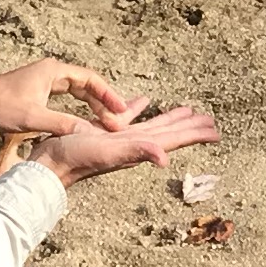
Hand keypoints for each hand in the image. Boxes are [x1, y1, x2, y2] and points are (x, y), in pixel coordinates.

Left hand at [0, 58, 142, 139]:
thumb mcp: (32, 118)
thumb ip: (62, 124)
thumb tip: (88, 133)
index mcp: (53, 71)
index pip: (90, 80)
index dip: (109, 95)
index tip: (121, 110)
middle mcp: (51, 72)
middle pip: (86, 86)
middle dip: (103, 103)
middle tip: (118, 121)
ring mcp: (43, 82)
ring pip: (76, 93)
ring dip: (91, 107)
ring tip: (107, 123)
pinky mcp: (37, 93)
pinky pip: (65, 100)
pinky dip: (77, 110)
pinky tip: (84, 123)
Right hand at [44, 103, 218, 186]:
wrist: (49, 164)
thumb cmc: (77, 159)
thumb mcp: (110, 153)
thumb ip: (138, 152)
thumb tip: (166, 159)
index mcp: (139, 148)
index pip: (173, 139)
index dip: (195, 134)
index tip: (216, 131)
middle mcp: (133, 145)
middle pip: (168, 133)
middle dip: (189, 126)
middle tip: (209, 120)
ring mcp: (118, 139)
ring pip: (151, 126)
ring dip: (169, 118)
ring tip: (186, 110)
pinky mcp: (103, 133)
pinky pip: (126, 118)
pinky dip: (137, 109)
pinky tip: (143, 101)